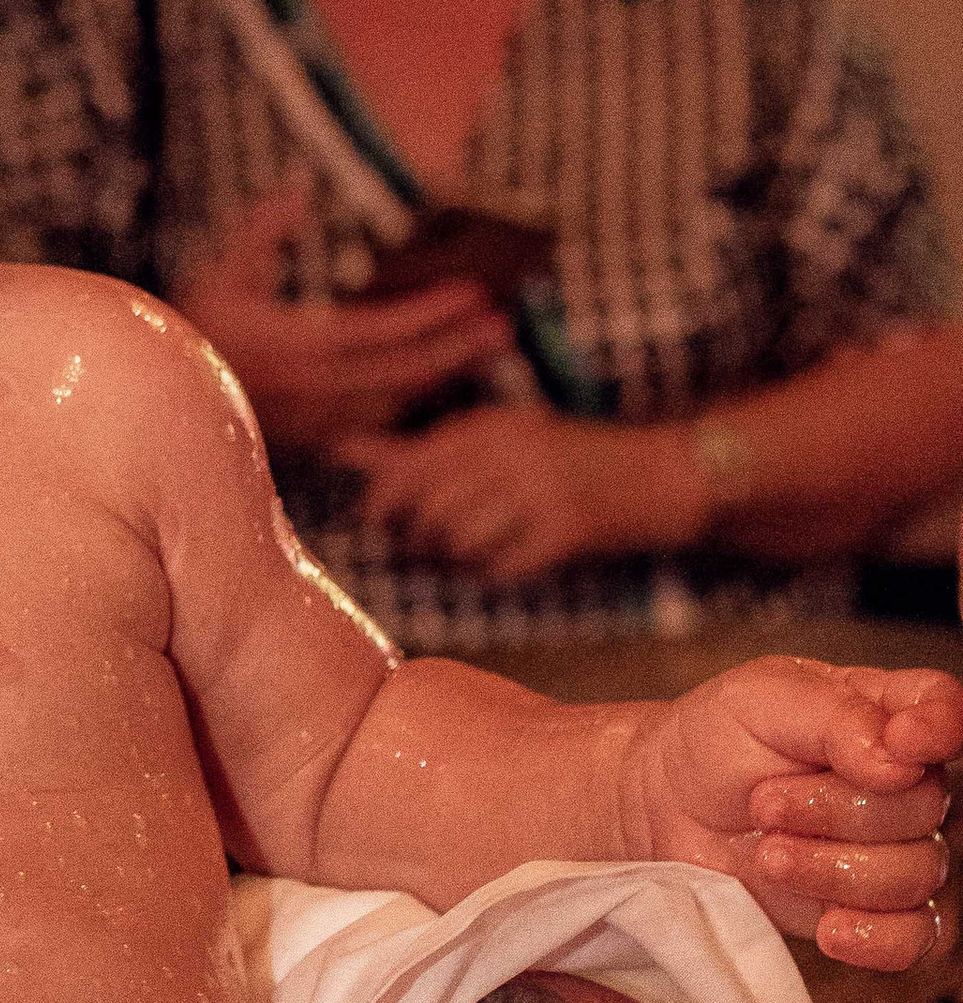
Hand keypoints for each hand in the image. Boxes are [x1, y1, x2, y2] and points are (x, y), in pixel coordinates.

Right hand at [179, 187, 510, 457]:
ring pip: (396, 401)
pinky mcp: (311, 436)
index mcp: (298, 345)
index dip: (432, 313)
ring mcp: (316, 418)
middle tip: (503, 327)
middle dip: (457, 348)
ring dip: (442, 376)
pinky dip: (410, 403)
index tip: (474, 293)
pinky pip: (374, 424)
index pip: (383, 329)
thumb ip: (260, 233)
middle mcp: (316, 388)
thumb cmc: (184, 335)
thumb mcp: (217, 275)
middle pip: (404, 371)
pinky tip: (430, 387)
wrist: (153, 407)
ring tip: (482, 353)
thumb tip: (296, 189)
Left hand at [340, 404, 699, 580]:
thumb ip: (416, 451)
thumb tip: (337, 447)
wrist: (666, 475)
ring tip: (466, 559)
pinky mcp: (567, 530)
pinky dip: (493, 574)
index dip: (382, 506)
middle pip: (426, 510)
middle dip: (413, 541)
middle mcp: (509, 452)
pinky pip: (501, 566)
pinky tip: (506, 564)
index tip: (384, 525)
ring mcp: (540, 490)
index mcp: (488, 427)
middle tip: (420, 553)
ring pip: (458, 540)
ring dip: (452, 562)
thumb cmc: (566, 462)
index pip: (406, 470)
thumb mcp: (495, 443)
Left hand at [626, 655, 962, 973]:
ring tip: (768, 852)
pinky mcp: (870, 909)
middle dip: (835, 809)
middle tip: (763, 800)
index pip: (947, 710)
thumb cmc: (715, 742)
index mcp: (887, 713)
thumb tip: (899, 759)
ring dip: (830, 868)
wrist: (666, 808)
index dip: (941, 727)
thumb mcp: (759, 700)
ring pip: (915, 875)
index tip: (901, 741)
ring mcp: (893, 849)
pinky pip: (914, 938)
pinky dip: (876, 938)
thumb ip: (835, 717)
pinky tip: (830, 928)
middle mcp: (905, 783)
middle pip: (924, 807)